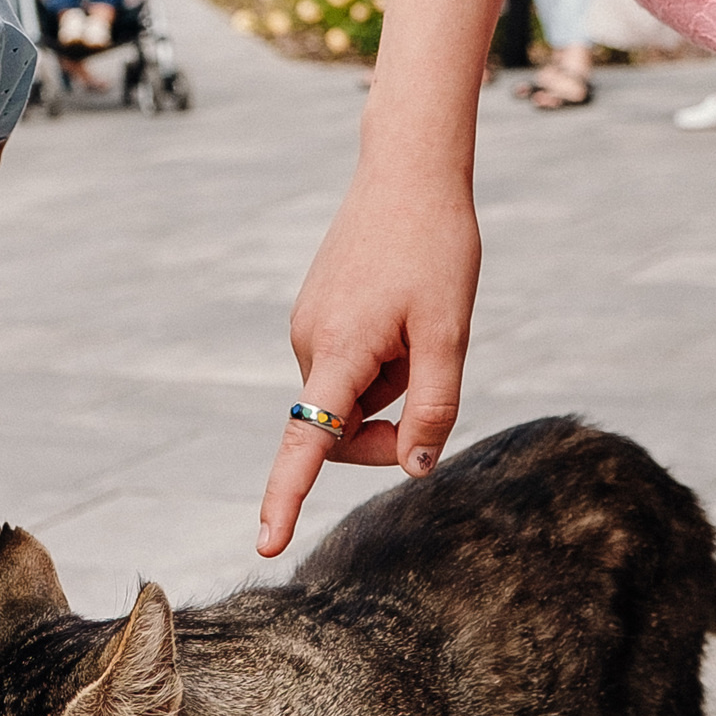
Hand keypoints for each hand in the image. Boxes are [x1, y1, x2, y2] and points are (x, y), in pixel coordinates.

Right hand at [256, 0, 510, 558]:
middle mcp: (309, 343)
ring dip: (392, 383)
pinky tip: (406, 308)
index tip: (264, 544)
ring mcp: (308, 327)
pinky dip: (383, 359)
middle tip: (437, 382)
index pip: (307, 445)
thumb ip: (434, 405)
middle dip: (391, 425)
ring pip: (353, 395)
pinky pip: (351, 365)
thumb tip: (416, 466)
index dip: (286, 498)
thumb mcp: (450, 331)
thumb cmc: (435, 247)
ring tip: (422, 321)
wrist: (409, 171)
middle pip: (345, 428)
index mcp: (339, 352)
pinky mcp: (317, 314)